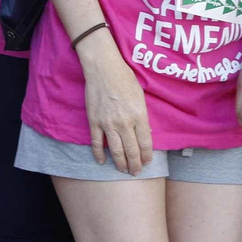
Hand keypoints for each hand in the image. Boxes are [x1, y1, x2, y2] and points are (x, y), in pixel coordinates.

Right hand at [77, 32, 153, 173]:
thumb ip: (142, 116)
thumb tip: (146, 132)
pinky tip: (102, 161)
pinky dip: (99, 154)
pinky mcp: (94, 122)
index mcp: (139, 115)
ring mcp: (108, 124)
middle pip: (131, 150)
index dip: (147, 155)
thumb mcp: (140, 96)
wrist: (103, 69)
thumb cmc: (125, 78)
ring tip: (123, 171)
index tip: (147, 162)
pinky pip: (97, 143)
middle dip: (135, 164)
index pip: (145, 143)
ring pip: (115, 150)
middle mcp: (125, 123)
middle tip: (136, 172)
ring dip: (120, 163)